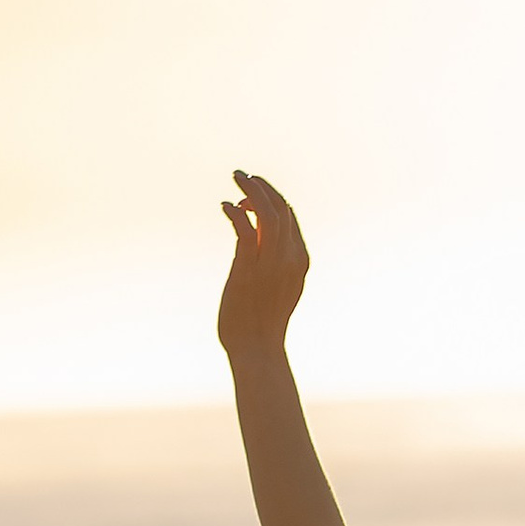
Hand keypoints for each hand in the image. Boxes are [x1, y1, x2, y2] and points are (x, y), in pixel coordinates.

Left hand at [216, 169, 309, 354]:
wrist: (258, 349)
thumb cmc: (262, 322)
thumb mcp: (276, 286)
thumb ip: (270, 258)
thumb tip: (252, 233)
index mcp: (300, 259)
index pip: (289, 216)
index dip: (271, 198)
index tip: (250, 195)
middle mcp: (289, 257)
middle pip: (280, 207)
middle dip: (261, 186)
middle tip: (242, 176)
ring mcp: (270, 263)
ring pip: (266, 212)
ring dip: (251, 190)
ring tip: (236, 177)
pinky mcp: (248, 269)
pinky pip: (244, 228)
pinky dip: (234, 212)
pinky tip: (224, 206)